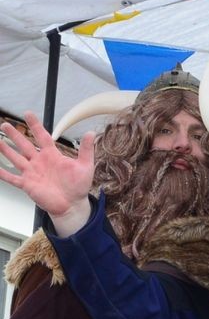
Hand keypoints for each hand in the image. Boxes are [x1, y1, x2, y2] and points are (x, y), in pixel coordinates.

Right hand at [0, 112, 93, 233]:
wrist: (73, 204)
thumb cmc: (79, 186)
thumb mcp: (85, 166)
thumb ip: (86, 149)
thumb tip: (91, 133)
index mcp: (52, 155)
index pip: (42, 136)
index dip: (35, 125)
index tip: (28, 114)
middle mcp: (39, 162)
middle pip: (24, 145)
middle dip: (15, 135)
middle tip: (5, 125)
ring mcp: (32, 173)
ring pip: (15, 158)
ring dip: (6, 150)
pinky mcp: (28, 184)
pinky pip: (12, 178)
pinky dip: (3, 173)